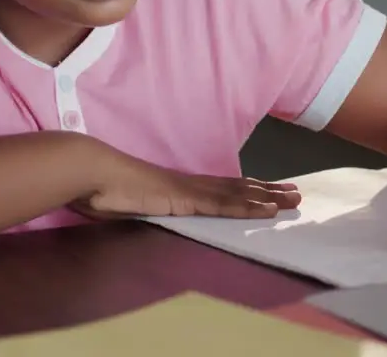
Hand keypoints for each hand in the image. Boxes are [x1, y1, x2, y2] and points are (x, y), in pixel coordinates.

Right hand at [70, 166, 300, 219]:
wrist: (90, 171)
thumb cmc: (100, 188)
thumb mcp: (125, 204)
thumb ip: (137, 209)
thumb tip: (135, 214)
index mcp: (177, 187)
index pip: (220, 189)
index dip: (246, 190)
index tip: (268, 191)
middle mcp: (189, 185)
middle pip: (238, 188)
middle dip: (268, 191)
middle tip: (296, 193)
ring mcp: (190, 190)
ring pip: (239, 195)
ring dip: (268, 198)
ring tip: (295, 200)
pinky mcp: (186, 199)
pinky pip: (223, 205)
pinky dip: (248, 208)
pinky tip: (268, 210)